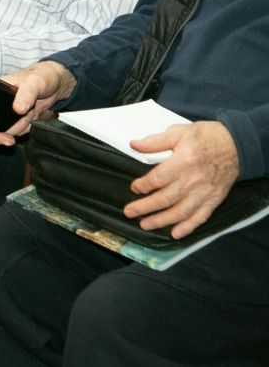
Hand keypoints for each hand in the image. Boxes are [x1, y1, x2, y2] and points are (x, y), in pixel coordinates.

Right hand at [0, 62, 72, 145]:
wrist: (57, 84)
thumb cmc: (42, 76)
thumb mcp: (34, 82)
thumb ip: (26, 94)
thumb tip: (18, 109)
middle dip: (0, 135)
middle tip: (9, 140)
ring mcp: (9, 113)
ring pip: (7, 130)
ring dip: (20, 127)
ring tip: (30, 113)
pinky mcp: (19, 119)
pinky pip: (19, 131)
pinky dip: (27, 128)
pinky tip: (33, 117)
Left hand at [126, 121, 240, 238]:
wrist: (236, 145)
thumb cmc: (206, 137)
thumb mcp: (178, 132)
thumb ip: (155, 141)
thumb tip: (134, 145)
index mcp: (184, 161)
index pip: (158, 179)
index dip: (143, 186)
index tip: (135, 188)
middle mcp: (194, 180)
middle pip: (165, 198)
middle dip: (145, 207)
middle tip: (130, 212)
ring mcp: (205, 192)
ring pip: (180, 212)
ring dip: (161, 220)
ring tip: (145, 225)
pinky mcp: (214, 199)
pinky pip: (200, 217)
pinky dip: (188, 227)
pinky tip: (175, 233)